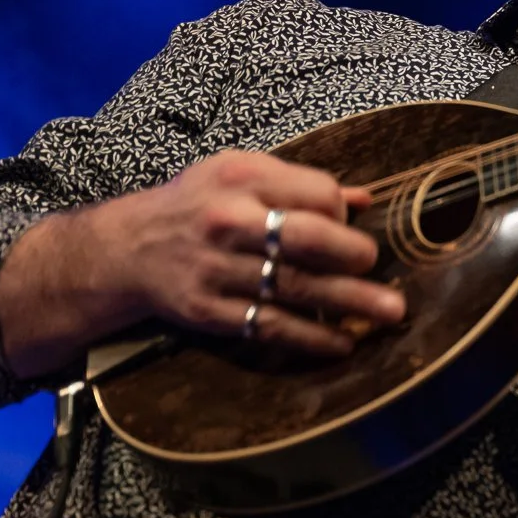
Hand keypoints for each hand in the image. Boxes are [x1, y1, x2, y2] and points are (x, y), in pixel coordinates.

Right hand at [79, 150, 405, 359]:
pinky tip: (343, 342)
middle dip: (352, 254)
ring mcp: (218, 269)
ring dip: (349, 302)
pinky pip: (270, 325)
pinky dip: (311, 336)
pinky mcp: (210, 311)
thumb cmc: (195, 206)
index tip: (349, 226)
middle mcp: (229, 222)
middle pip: (305, 238)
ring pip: (295, 287)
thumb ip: (298, 185)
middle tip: (377, 264)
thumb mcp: (236, 175)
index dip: (340, 210)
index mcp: (240, 178)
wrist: (126, 249)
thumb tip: (363, 199)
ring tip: (391, 312)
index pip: (313, 192)